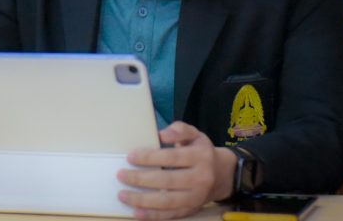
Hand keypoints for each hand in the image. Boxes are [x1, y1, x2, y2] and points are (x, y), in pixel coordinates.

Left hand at [117, 121, 234, 219]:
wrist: (222, 175)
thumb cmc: (201, 152)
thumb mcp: (195, 134)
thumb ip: (180, 130)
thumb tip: (162, 135)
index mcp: (200, 156)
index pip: (172, 157)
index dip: (150, 158)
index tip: (130, 157)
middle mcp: (200, 178)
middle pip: (167, 181)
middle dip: (141, 179)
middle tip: (121, 175)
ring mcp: (196, 197)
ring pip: (167, 202)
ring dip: (142, 200)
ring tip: (123, 195)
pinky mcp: (191, 210)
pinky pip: (170, 215)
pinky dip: (153, 216)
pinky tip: (136, 212)